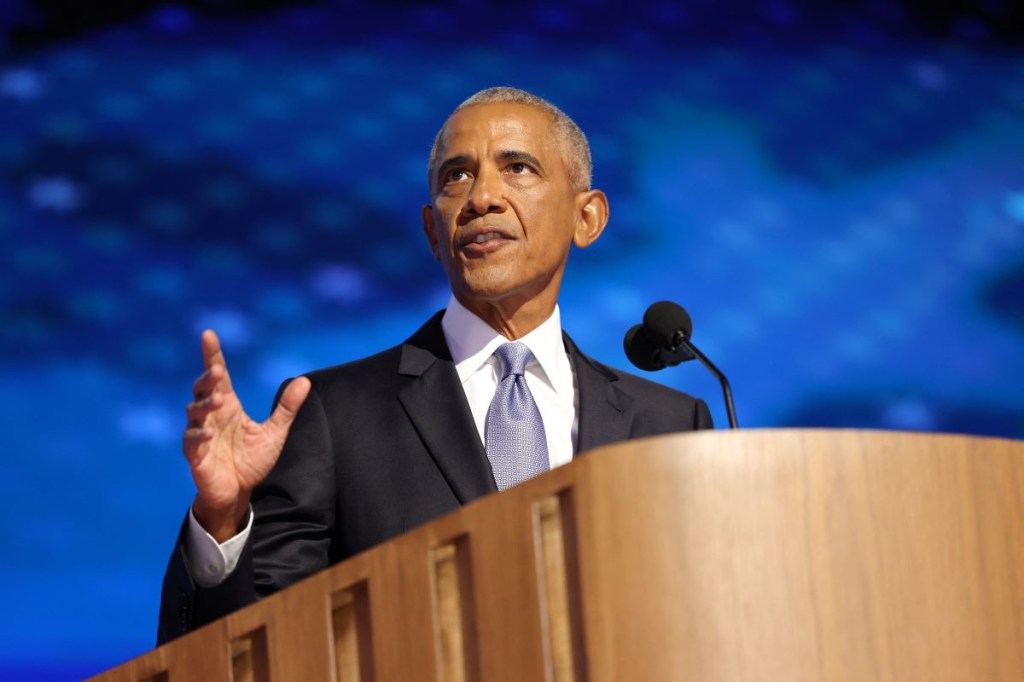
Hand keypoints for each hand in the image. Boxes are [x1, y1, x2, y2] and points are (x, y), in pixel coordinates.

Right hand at [183, 330, 310, 541]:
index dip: (212, 355)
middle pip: (203, 389)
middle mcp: (212, 415)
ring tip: (219, 401)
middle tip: (216, 370)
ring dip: (205, 404)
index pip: (218, 375)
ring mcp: (201, 433)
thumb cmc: (251, 460)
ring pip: (195, 411)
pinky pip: (192, 440)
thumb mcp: (275, 432)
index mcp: (229, 405)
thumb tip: (305, 381)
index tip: (208, 334)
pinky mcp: (195, 454)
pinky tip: (210, 433)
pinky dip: (199, 435)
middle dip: (207, 378)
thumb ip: (287, 408)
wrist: (238, 491)